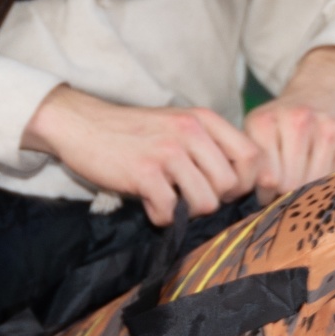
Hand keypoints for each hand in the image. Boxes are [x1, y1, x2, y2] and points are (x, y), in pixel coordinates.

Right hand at [23, 85, 260, 226]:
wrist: (82, 125)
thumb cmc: (134, 132)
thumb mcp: (178, 125)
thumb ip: (209, 145)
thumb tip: (244, 182)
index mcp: (203, 119)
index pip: (251, 155)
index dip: (245, 181)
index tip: (224, 190)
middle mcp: (190, 132)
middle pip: (230, 185)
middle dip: (213, 200)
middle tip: (188, 197)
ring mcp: (167, 151)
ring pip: (206, 202)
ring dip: (187, 211)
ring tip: (168, 200)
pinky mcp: (144, 172)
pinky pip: (170, 210)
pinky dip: (160, 216)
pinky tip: (149, 204)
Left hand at [241, 44, 334, 194]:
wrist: (326, 88)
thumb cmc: (285, 121)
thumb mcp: (259, 133)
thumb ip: (254, 164)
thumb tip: (265, 193)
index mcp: (265, 121)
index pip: (265, 178)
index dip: (267, 192)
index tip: (269, 188)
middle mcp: (298, 120)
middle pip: (290, 183)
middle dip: (288, 191)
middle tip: (289, 181)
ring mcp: (330, 127)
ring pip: (316, 183)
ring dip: (310, 186)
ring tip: (306, 172)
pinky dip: (332, 180)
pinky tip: (325, 165)